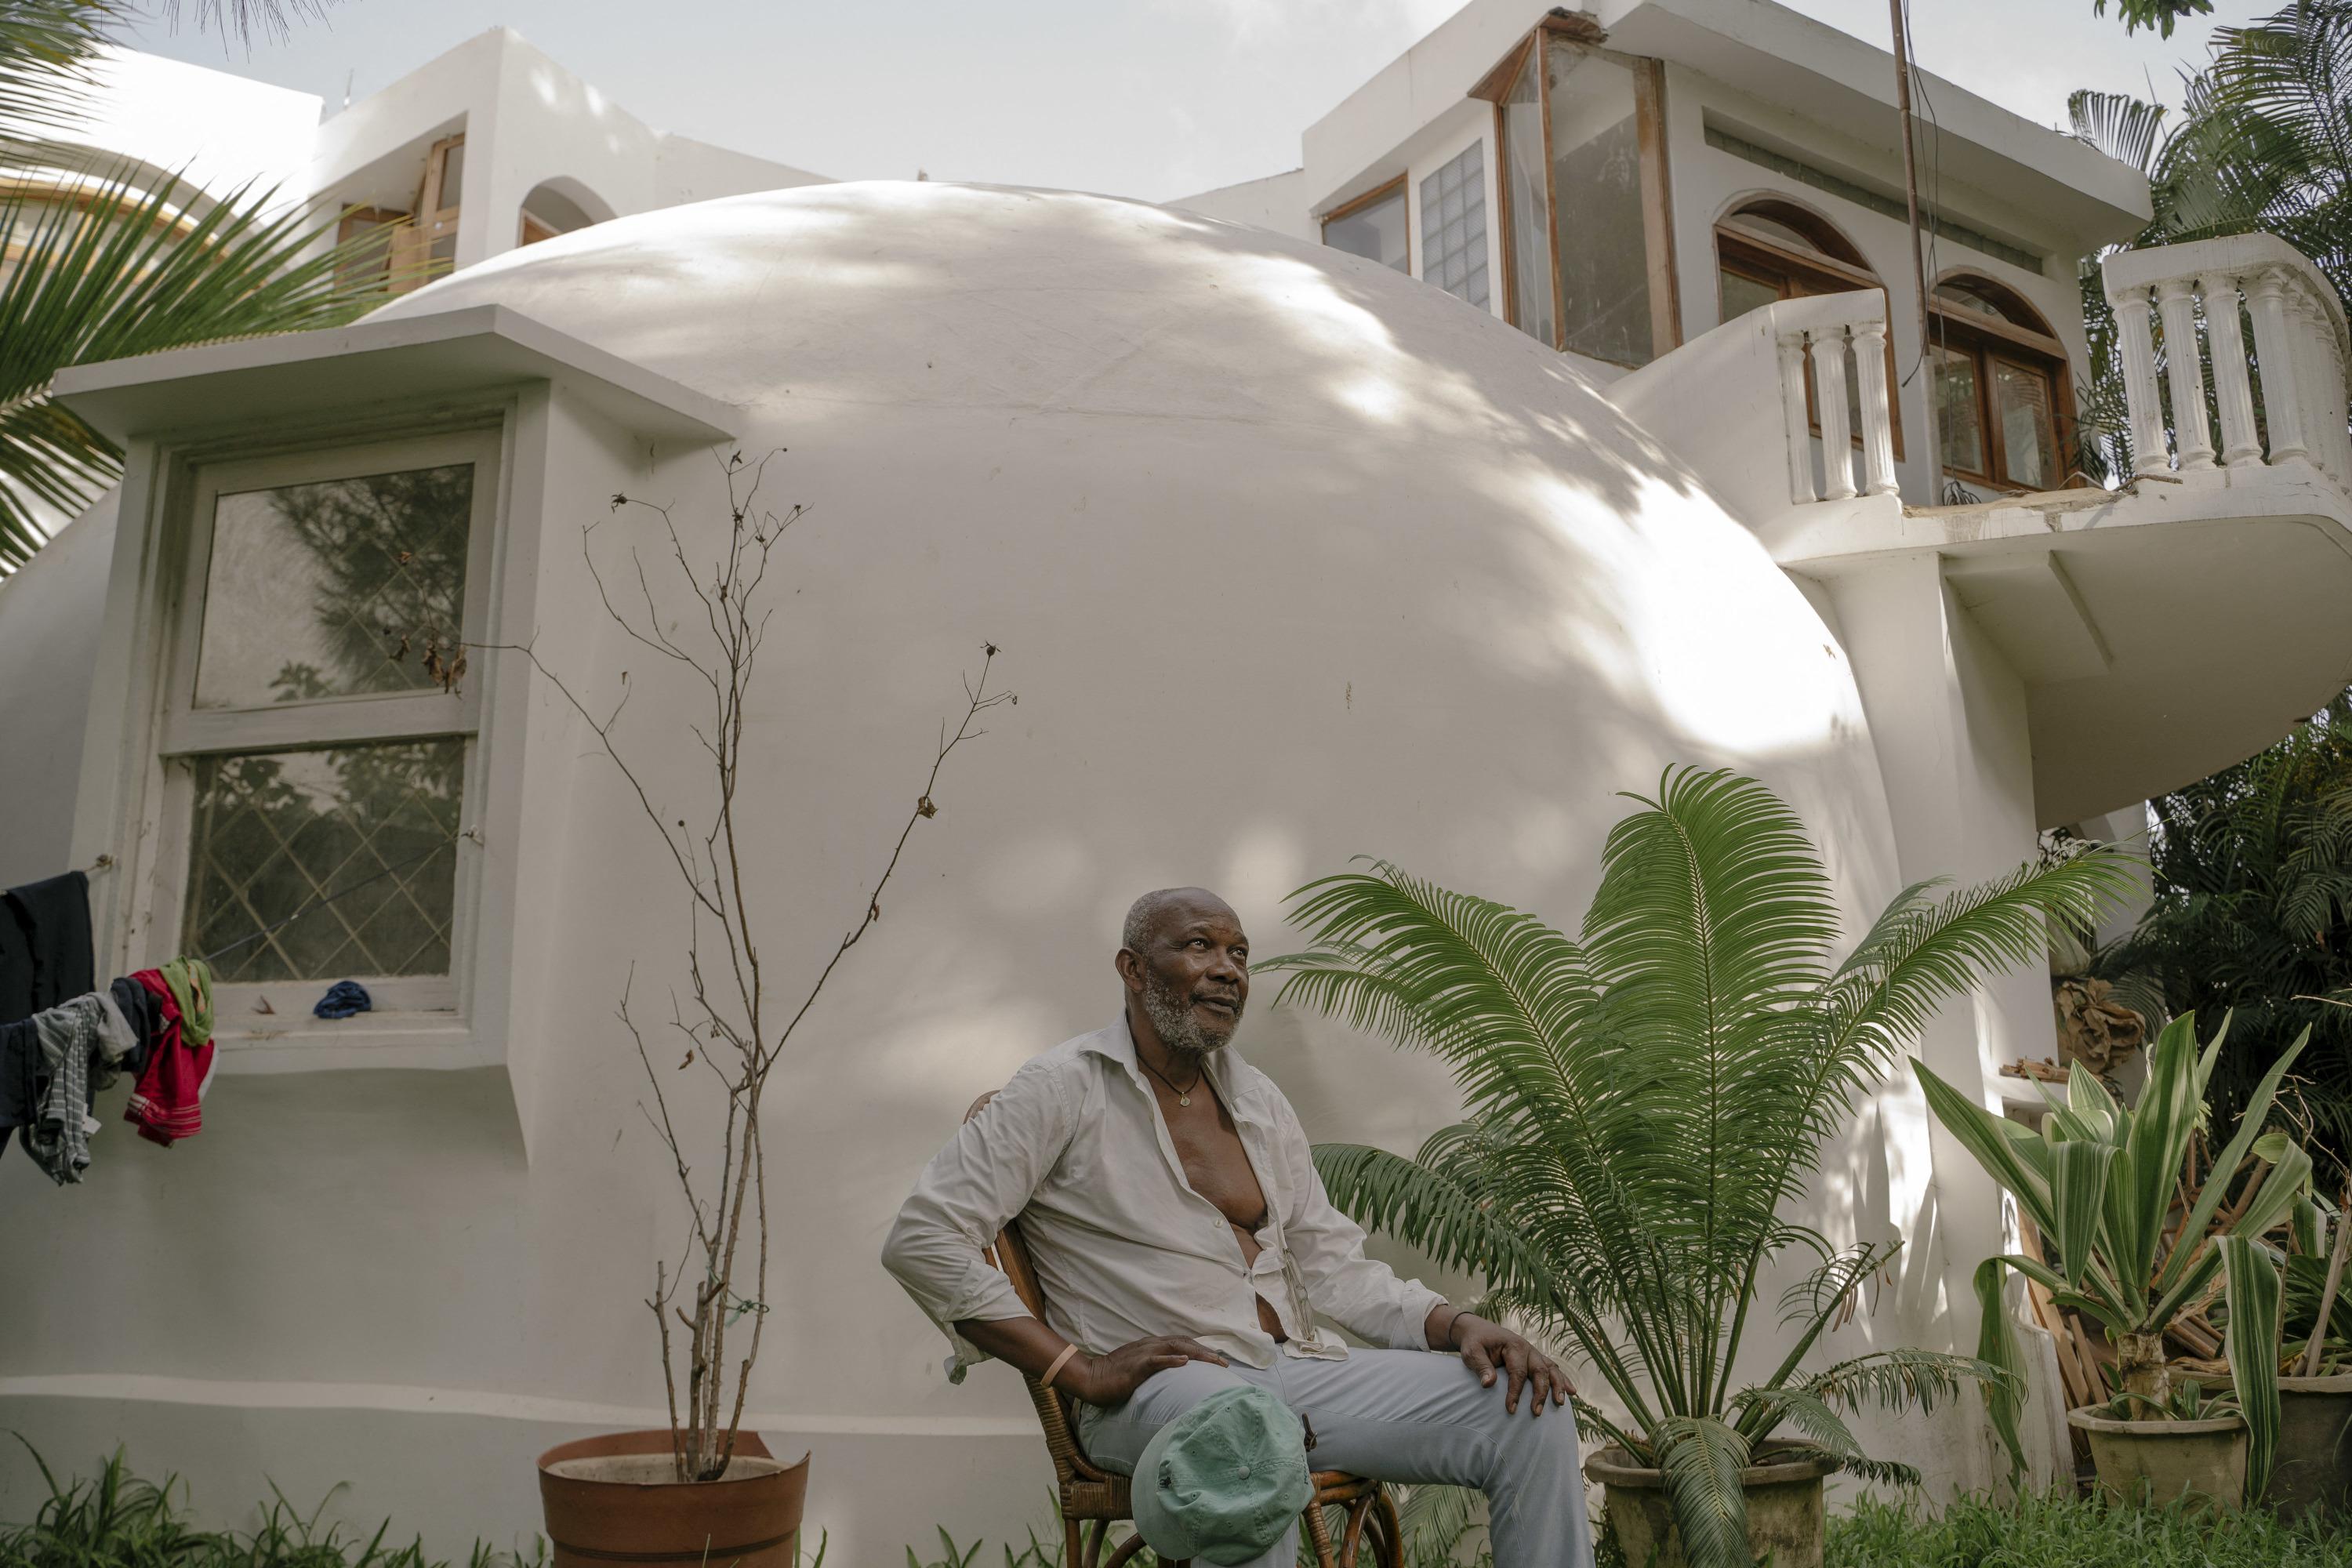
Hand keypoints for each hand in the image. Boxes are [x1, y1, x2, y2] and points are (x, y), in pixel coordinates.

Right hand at [1066, 1334, 1228, 1406]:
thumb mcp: (1140, 1369)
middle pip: (1185, 1343)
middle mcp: (1151, 1345)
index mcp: (1152, 1346)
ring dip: (1198, 1354)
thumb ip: (1155, 1367)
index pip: (1183, 1343)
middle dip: (1207, 1352)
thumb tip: (1172, 1374)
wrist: (1091, 1378)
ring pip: (1176, 1348)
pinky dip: (1171, 1359)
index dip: (1202, 1350)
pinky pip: (1156, 1360)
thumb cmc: (1114, 1376)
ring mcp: (1144, 1353)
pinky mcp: (1136, 1365)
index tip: (1218, 1360)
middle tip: (1224, 1363)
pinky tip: (1185, 1362)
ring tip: (1214, 1361)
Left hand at [1445, 1312, 1572, 1416]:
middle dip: (1540, 1393)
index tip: (1511, 1409)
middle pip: (1539, 1371)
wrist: (1477, 1331)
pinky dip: (1563, 1379)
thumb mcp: (1472, 1353)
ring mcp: (1533, 1353)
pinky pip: (1552, 1368)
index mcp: (1513, 1346)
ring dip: (1557, 1386)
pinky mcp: (1535, 1358)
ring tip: (1560, 1403)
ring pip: (1551, 1369)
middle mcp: (1527, 1348)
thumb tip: (1488, 1384)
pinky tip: (1572, 1391)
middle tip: (1536, 1412)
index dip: (1515, 1392)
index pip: (1518, 1372)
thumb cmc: (1475, 1343)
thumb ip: (1481, 1367)